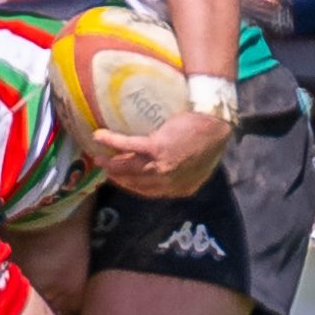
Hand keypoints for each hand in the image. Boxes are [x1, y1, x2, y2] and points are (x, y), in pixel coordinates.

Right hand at [92, 112, 232, 197]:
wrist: (216, 122)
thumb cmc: (211, 138)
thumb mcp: (201, 166)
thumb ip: (185, 174)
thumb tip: (173, 171)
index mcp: (181, 188)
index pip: (150, 192)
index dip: (132, 186)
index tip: (120, 180)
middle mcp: (169, 182)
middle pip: (135, 182)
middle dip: (117, 178)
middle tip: (105, 171)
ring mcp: (161, 165)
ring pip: (128, 167)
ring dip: (110, 164)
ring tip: (97, 159)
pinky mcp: (156, 147)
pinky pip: (128, 146)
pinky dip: (112, 141)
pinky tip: (98, 136)